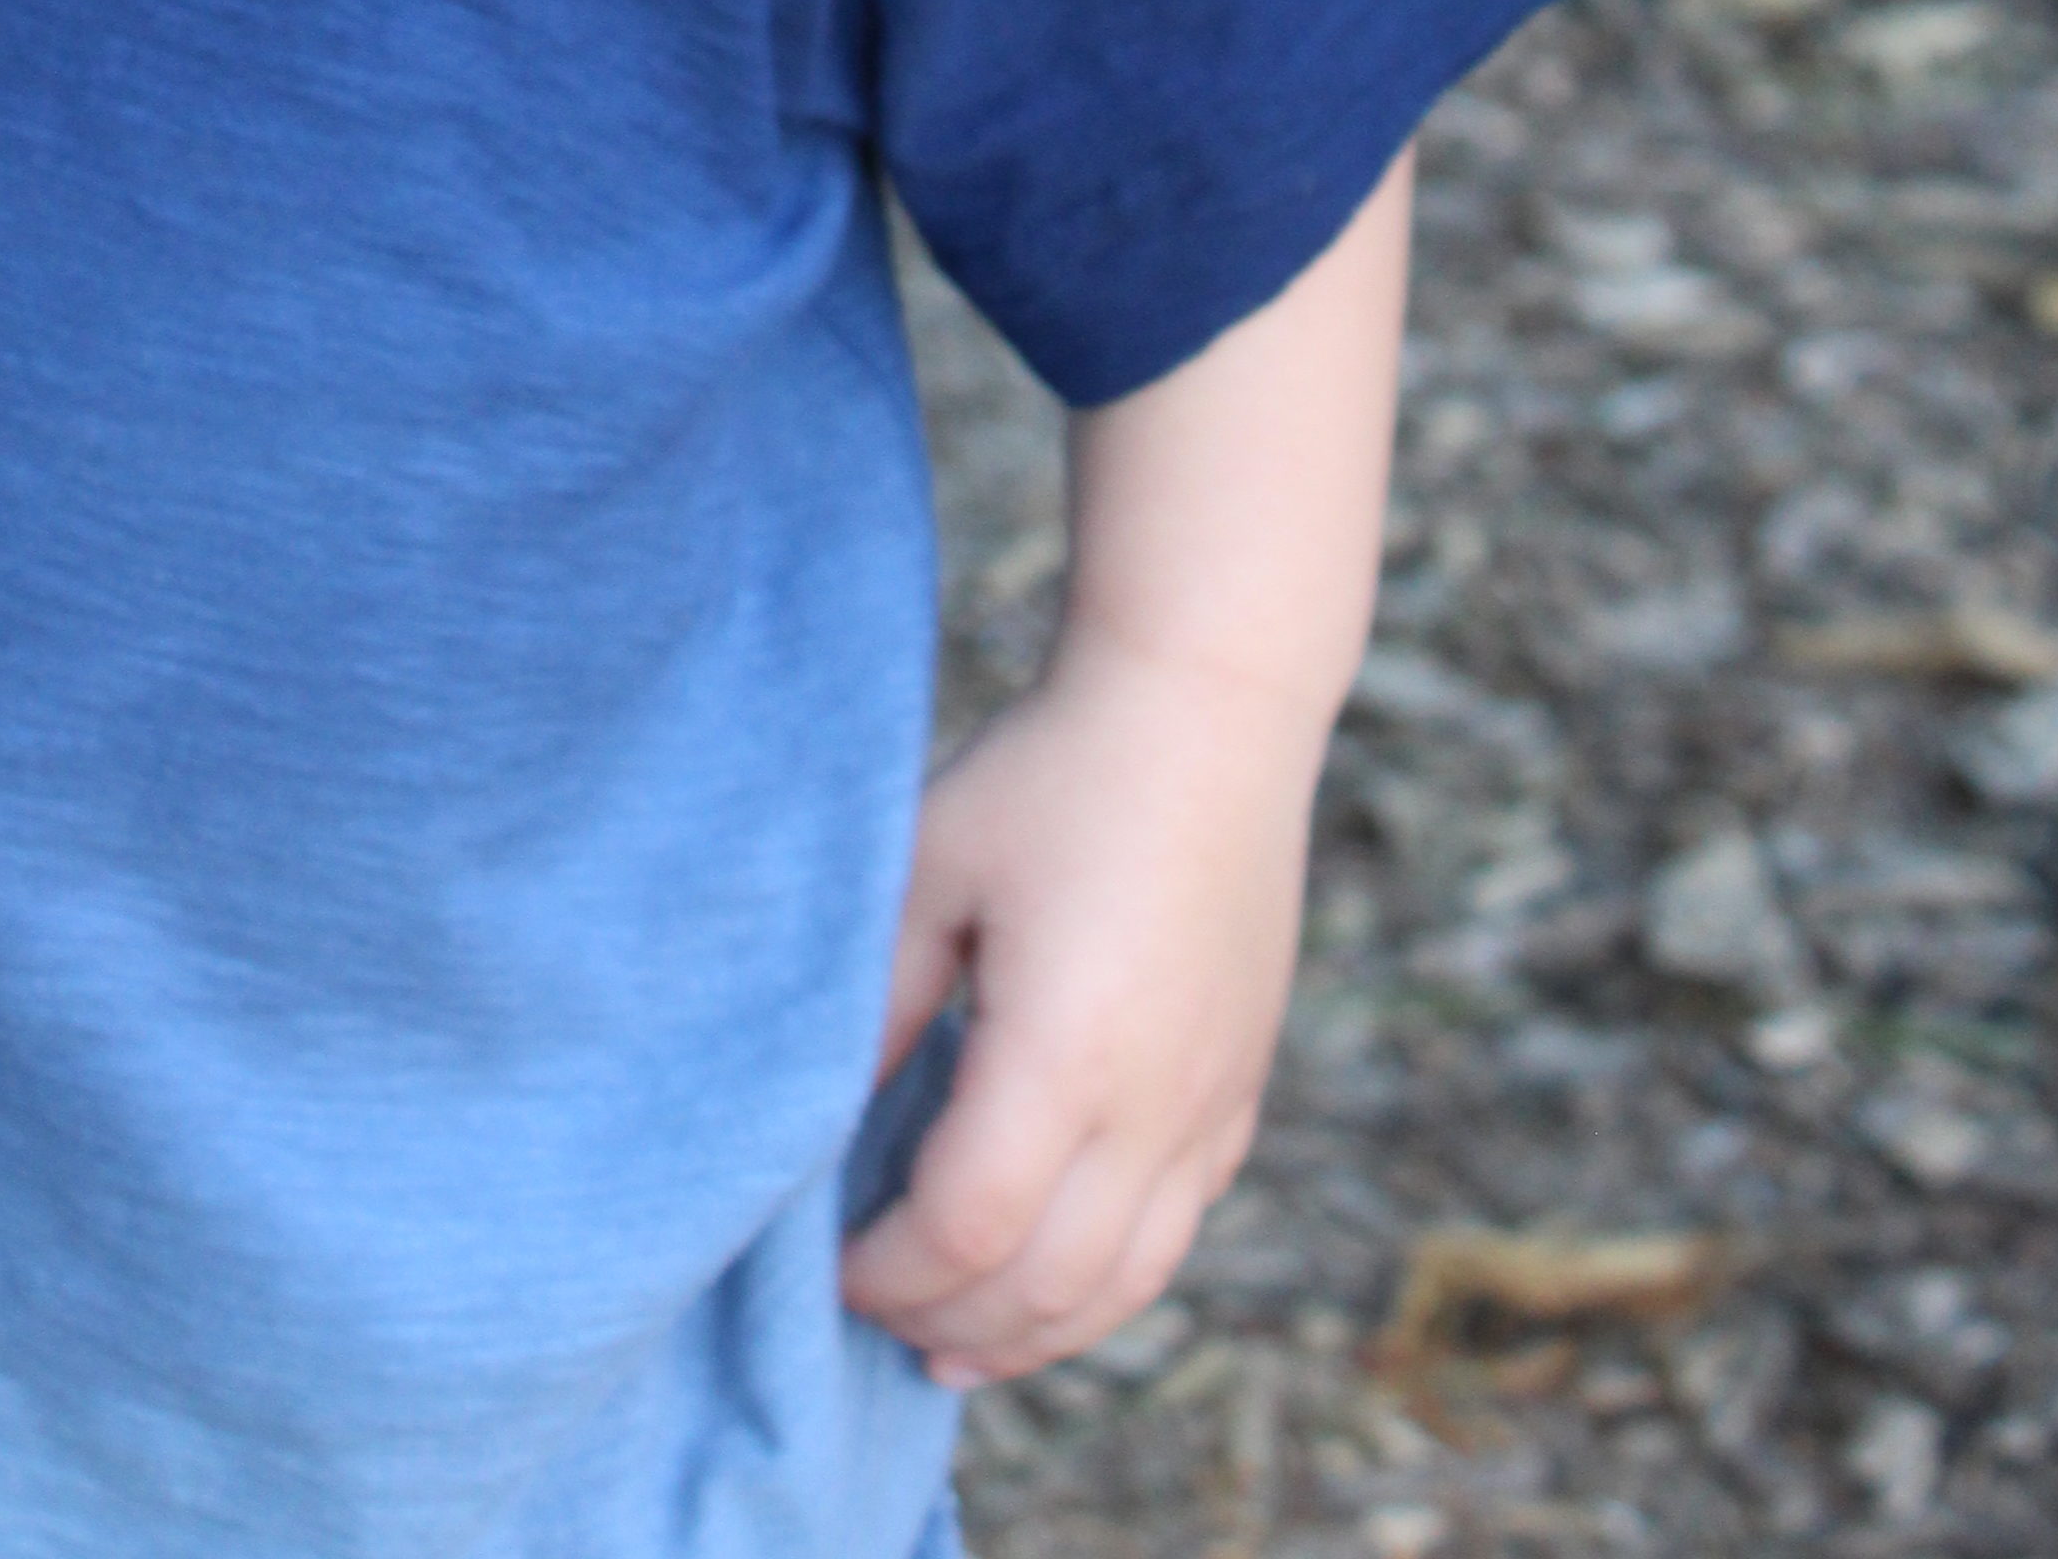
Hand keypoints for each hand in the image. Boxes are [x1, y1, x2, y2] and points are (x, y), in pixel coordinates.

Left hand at [838, 628, 1319, 1387]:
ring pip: (1127, 1280)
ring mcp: (1210, 1102)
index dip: (891, 1271)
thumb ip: (879, 1007)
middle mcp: (1155, 1102)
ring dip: (1035, 1333)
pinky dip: (1107, 1282)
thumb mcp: (931, 869)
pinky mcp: (1239, 1086)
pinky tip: (1054, 1278)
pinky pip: (1177, 1230)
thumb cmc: (1051, 772)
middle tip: (873, 1314)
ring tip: (954, 1349)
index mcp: (1067, 1053)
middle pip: (1048, 1285)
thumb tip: (818, 1123)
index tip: (831, 1264)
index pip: (968, 1229)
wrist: (1206, 708)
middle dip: (950, 1322)